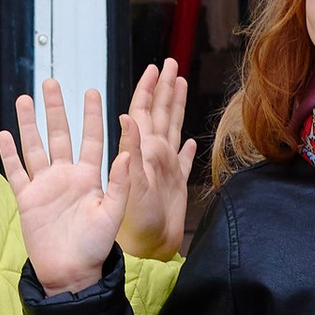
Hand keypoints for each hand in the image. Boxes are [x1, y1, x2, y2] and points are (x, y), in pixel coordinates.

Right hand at [0, 78, 139, 293]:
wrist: (71, 273)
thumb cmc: (97, 247)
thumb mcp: (114, 214)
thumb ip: (120, 183)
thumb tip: (129, 154)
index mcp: (90, 177)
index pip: (92, 138)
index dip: (92, 115)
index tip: (91, 91)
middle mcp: (67, 176)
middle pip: (59, 135)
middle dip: (55, 108)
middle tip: (50, 83)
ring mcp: (45, 186)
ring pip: (35, 147)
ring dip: (29, 124)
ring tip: (23, 99)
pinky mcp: (27, 200)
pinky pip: (16, 172)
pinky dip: (9, 154)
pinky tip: (4, 134)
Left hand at [114, 58, 197, 260]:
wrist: (144, 251)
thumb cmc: (132, 224)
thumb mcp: (130, 185)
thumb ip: (130, 151)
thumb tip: (127, 117)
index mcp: (141, 150)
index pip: (143, 110)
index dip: (148, 88)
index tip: (154, 66)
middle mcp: (152, 155)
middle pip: (160, 113)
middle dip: (164, 88)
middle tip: (169, 63)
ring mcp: (164, 169)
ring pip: (172, 129)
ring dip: (176, 107)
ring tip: (179, 85)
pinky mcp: (174, 186)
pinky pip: (183, 162)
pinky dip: (187, 150)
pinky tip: (188, 141)